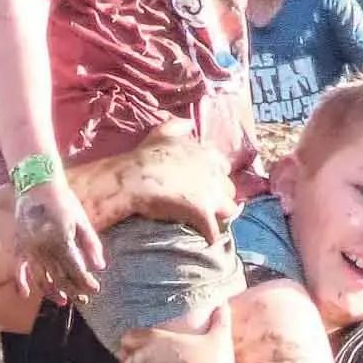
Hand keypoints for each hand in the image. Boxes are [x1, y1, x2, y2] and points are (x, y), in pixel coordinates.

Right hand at [13, 178, 105, 302]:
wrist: (37, 185)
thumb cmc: (63, 201)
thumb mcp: (82, 220)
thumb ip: (91, 244)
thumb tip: (99, 267)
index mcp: (61, 239)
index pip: (76, 269)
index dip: (86, 282)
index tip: (95, 290)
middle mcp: (44, 247)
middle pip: (59, 277)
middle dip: (73, 290)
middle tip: (83, 300)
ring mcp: (29, 248)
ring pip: (41, 277)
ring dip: (52, 292)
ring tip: (63, 301)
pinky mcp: (19, 245)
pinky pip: (17, 267)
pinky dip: (20, 282)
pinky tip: (25, 295)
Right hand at [114, 123, 236, 241]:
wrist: (134, 177)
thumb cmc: (145, 155)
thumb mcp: (162, 132)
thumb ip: (178, 125)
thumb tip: (189, 122)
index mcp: (208, 153)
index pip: (223, 166)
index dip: (214, 176)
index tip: (203, 182)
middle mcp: (215, 172)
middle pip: (228, 188)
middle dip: (219, 196)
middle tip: (204, 203)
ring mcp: (211, 193)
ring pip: (228, 209)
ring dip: (220, 215)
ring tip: (207, 221)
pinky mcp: (202, 213)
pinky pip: (214, 231)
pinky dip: (210, 236)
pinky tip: (205, 240)